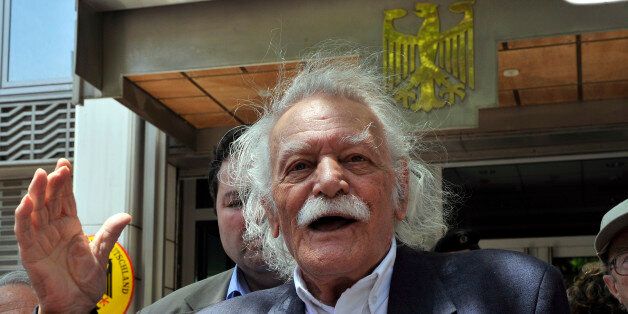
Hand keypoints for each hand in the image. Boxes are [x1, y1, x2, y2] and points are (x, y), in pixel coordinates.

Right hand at [14, 158, 130, 312]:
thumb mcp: (102, 254)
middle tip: (57, 169)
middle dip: (52, 184)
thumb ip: (110, 233)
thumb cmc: (85, 282)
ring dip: (36, 194)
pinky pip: (24, 232)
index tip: (66, 165)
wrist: (77, 304)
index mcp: (70, 227)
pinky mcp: (31, 252)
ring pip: (35, 211)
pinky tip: (27, 202)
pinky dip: (24, 216)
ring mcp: (41, 239)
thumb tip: (125, 215)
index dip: (64, 183)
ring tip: (41, 177)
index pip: (65, 199)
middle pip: (50, 201)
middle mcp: (53, 230)